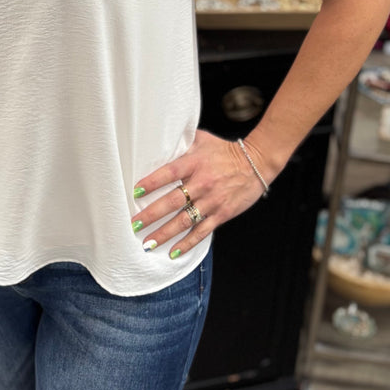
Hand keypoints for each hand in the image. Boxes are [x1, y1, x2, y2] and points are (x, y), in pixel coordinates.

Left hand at [131, 130, 270, 258]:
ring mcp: (212, 201)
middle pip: (173, 201)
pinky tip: (173, 252)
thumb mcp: (202, 139)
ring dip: (165, 233)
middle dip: (152, 215)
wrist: (255, 163)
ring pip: (184, 220)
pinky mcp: (221, 214)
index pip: (169, 173)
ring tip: (148, 243)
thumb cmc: (225, 150)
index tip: (136, 192)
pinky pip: (202, 231)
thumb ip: (182, 141)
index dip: (152, 183)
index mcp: (195, 163)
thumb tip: (161, 137)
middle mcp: (202, 183)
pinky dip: (187, 243)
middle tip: (134, 224)